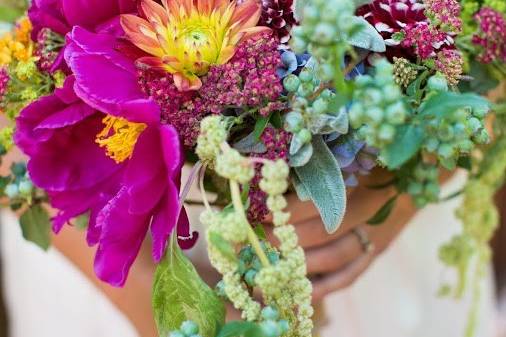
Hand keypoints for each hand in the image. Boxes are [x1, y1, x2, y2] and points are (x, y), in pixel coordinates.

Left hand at [265, 169, 417, 301]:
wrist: (418, 171)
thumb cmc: (377, 155)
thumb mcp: (353, 149)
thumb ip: (322, 160)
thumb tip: (277, 171)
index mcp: (366, 178)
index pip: (322, 200)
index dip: (290, 208)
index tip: (263, 209)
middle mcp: (373, 210)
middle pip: (325, 230)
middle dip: (287, 236)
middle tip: (257, 236)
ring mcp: (376, 234)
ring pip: (335, 256)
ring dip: (299, 261)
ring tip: (270, 259)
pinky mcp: (377, 250)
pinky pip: (350, 274)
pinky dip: (324, 286)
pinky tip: (298, 290)